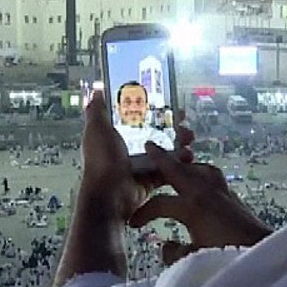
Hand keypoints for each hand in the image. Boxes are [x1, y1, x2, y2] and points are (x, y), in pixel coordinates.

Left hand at [79, 90, 193, 223]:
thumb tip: (96, 91)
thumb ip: (97, 112)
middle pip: (156, 135)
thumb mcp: (97, 131)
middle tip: (186, 125)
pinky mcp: (152, 180)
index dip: (154, 112)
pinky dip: (179, 164)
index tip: (170, 105)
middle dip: (173, 129)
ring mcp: (141, 166)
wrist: (110, 195)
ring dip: (180, 145)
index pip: (138, 120)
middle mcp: (129, 151)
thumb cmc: (102, 160)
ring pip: (165, 152)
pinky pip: (169, 170)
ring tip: (189, 140)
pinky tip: (189, 157)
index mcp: (116, 137)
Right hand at [128, 142, 271, 264]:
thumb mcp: (194, 258)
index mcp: (192, 207)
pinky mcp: (234, 196)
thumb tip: (165, 245)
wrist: (261, 251)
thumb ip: (174, 253)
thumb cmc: (226, 255)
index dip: (143, 213)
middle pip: (179, 171)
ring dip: (185, 164)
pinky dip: (202, 172)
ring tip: (176, 163)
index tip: (134, 224)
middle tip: (150, 147)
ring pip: (199, 169)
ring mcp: (221, 191)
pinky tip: (201, 178)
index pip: (160, 204)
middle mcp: (205, 192)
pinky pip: (213, 175)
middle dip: (163, 159)